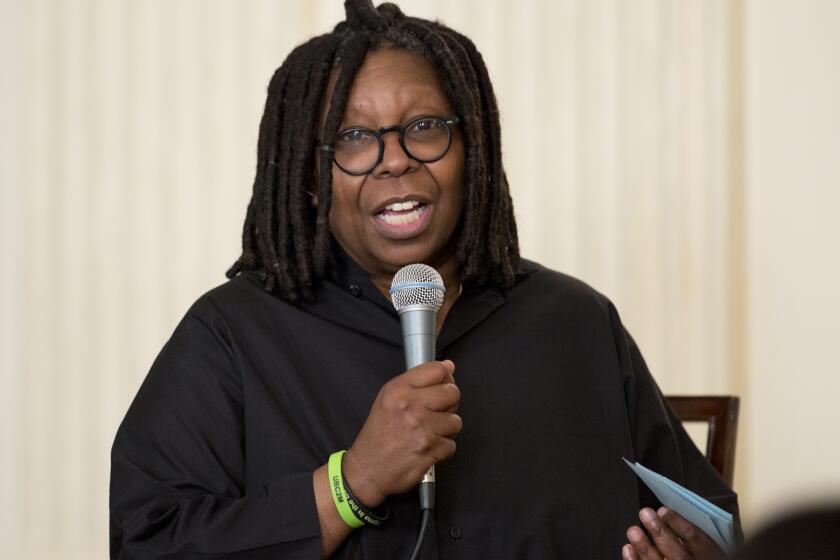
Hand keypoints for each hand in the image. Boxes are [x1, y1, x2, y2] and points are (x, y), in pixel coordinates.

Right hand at [342, 360, 461, 506]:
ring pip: (456, 421)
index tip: (443, 385)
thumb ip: (418, 381)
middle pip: (452, 393)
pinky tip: (426, 448)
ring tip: (428, 433)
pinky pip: (451, 445)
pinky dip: (442, 449)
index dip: (445, 378)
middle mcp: (410, 406)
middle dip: (448, 405)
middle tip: (434, 414)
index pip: (437, 370)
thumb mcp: (389, 399)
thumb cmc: (378, 435)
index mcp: (398, 390)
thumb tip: (448, 366)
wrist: (367, 469)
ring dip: (446, 430)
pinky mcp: (429, 450)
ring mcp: (421, 428)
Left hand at [622, 507, 726, 559]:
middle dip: (660, 532)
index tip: (663, 510)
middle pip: (677, 554)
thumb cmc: (698, 556)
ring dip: (645, 548)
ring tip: (633, 531)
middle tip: (645, 514)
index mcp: (710, 557)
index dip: (678, 523)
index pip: (695, 539)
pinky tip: (628, 549)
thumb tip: (671, 520)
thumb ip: (693, 539)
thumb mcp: (707, 549)